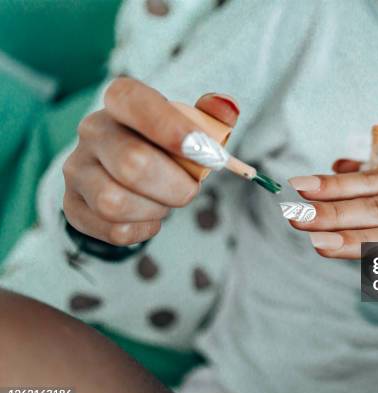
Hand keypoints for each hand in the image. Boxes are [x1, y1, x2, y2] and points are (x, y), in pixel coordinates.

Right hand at [63, 78, 239, 244]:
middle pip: (131, 163)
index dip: (170, 127)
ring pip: (115, 203)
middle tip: (190, 188)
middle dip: (175, 185)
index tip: (204, 151)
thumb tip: (228, 107)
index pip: (133, 102)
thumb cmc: (167, 145)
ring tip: (164, 200)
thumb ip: (213, 116)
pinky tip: (149, 215)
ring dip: (155, 209)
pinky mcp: (74, 206)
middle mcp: (92, 130)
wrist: (132, 173)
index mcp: (121, 101)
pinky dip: (143, 229)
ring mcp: (77, 170)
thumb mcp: (192, 125)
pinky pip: (113, 230)